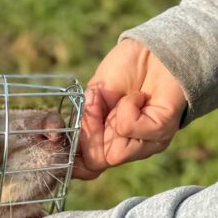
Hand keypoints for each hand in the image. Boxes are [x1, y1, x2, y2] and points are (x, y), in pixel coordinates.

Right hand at [74, 39, 186, 179]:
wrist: (155, 48)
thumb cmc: (126, 70)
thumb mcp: (95, 96)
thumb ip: (85, 121)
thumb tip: (75, 142)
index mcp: (110, 141)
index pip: (86, 168)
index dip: (70, 161)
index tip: (55, 138)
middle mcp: (130, 148)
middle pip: (96, 163)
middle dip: (87, 134)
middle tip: (96, 104)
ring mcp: (148, 143)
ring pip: (115, 153)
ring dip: (110, 120)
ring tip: (122, 99)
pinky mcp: (161, 129)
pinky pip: (129, 129)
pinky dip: (127, 107)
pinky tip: (137, 96)